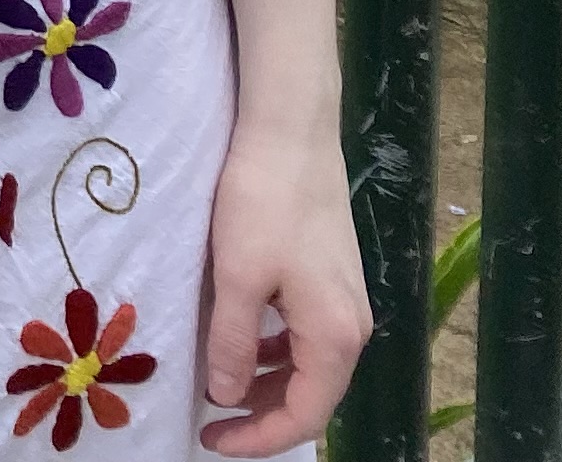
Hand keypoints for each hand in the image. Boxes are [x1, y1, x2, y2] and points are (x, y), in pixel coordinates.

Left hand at [196, 119, 367, 454]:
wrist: (291, 131)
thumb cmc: (263, 202)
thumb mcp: (238, 277)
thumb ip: (233, 343)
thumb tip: (227, 397)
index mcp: (334, 336)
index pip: (304, 415)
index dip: (259, 438)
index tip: (212, 442)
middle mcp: (351, 326)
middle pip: (311, 394)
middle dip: (262, 415)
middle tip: (211, 422)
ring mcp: (345, 300)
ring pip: (308, 364)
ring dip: (267, 382)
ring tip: (219, 385)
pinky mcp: (330, 276)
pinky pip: (305, 334)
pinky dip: (274, 349)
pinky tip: (241, 339)